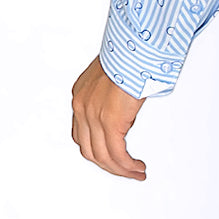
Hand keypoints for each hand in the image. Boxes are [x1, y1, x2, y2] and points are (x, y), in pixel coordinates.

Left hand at [72, 55, 147, 179]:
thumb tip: (127, 108)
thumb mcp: (116, 75)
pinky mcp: (109, 121)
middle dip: (109, 165)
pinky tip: (137, 168)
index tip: (113, 156)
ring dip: (120, 170)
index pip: (82, 134)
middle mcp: (81, 107)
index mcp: (81, 95)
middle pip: (90, 150)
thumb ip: (114, 94)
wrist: (136, 45)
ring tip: (136, 172)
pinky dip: (127, 166)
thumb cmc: (131, 52)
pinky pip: (117, 154)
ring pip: (102, 157)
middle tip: (126, 170)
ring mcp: (93, 115)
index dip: (97, 149)